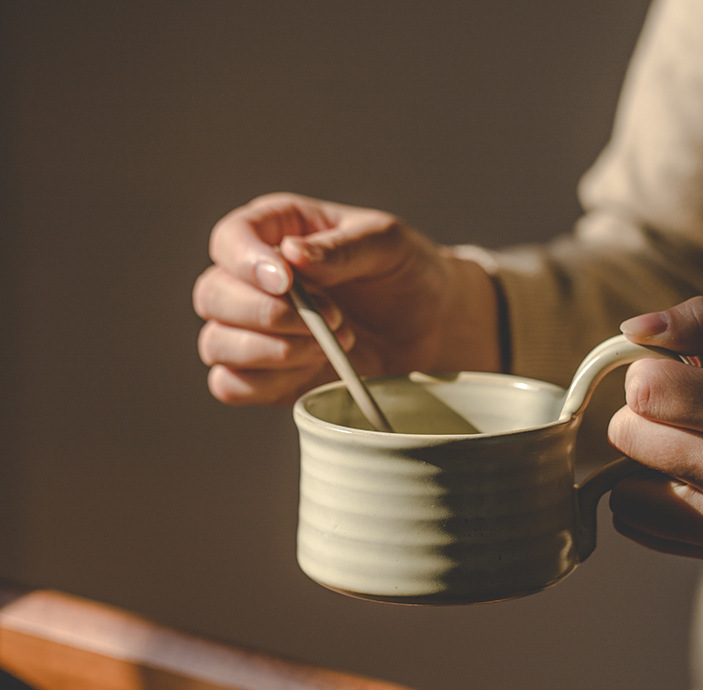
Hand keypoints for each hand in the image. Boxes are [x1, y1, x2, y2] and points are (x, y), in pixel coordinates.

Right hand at [193, 193, 500, 403]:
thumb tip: (291, 255)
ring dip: (272, 351)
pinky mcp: (265, 375)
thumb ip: (340, 248)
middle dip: (269, 315)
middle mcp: (253, 280)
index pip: (228, 241)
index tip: (286, 282)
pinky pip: (232, 386)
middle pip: (213, 296)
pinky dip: (265, 383)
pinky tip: (311, 370)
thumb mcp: (386, 244)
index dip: (245, 262)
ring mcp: (255, 331)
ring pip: (217, 344)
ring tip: (331, 344)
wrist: (430, 326)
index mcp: (274, 232)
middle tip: (331, 319)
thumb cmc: (406, 272)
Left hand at [607, 296, 702, 558]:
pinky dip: (648, 499)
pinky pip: (634, 523)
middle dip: (643, 417)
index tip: (675, 378)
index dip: (648, 375)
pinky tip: (690, 482)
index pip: (645, 391)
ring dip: (642, 464)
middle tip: (685, 415)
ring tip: (690, 449)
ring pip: (624, 488)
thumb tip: (632, 328)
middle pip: (626, 436)